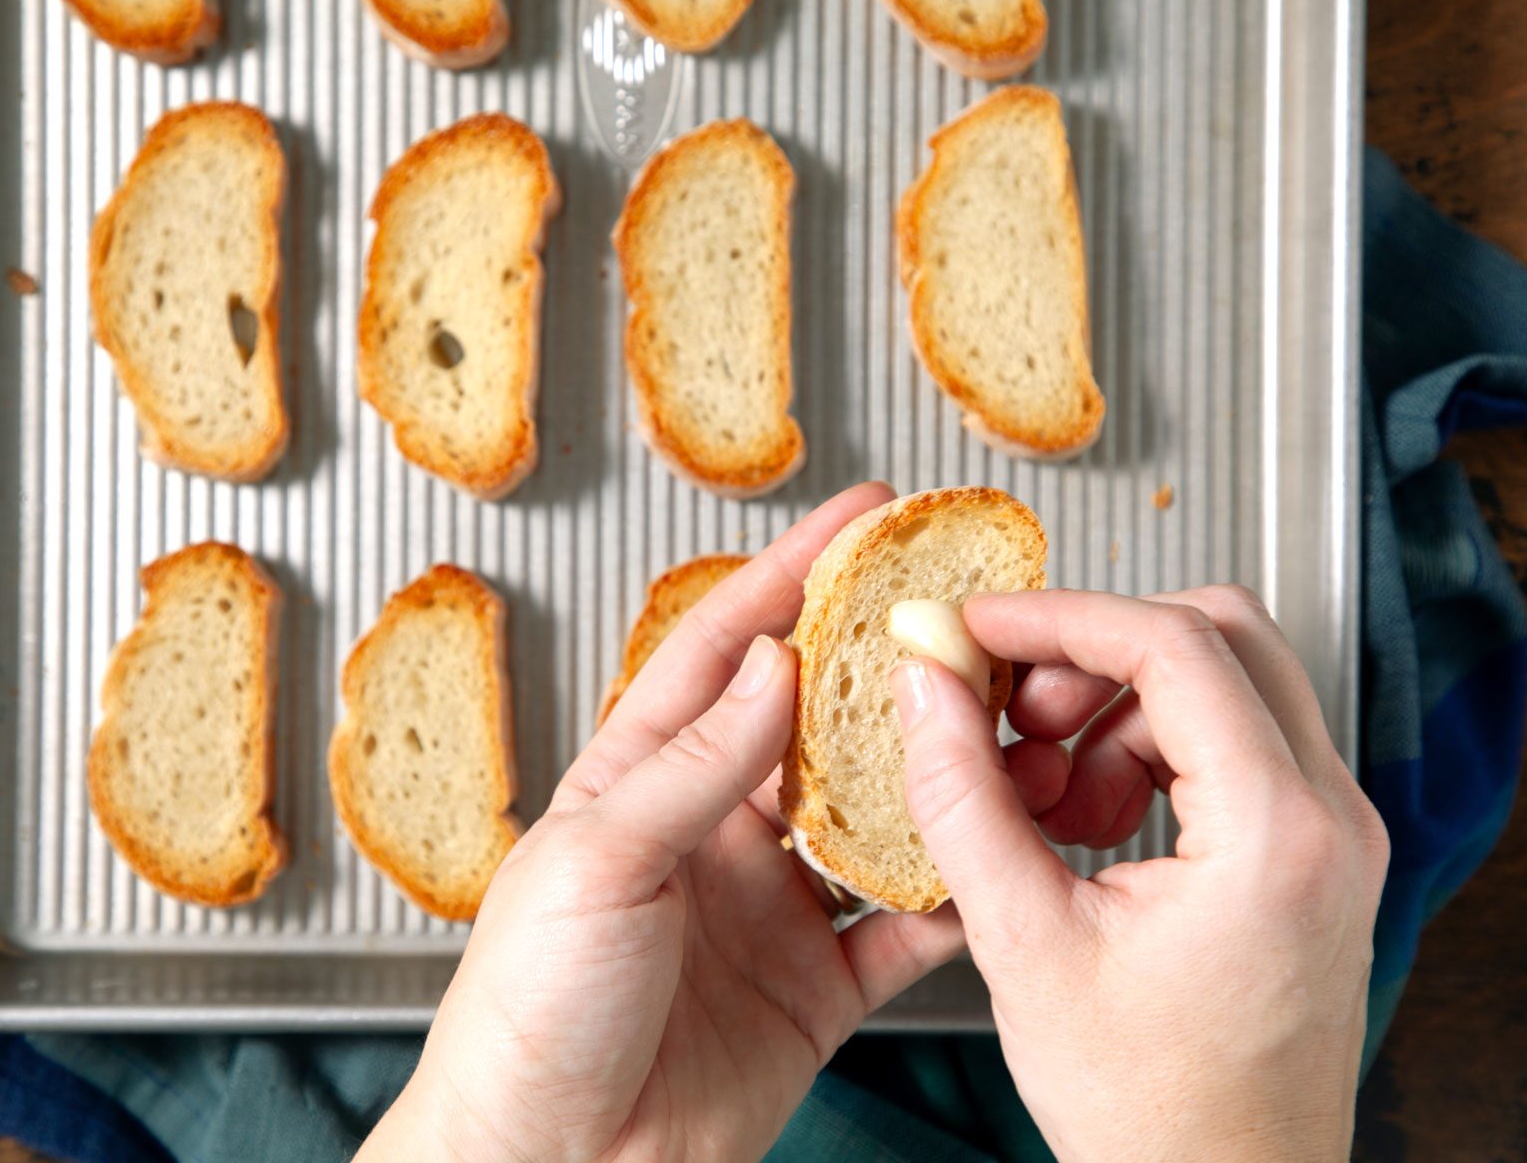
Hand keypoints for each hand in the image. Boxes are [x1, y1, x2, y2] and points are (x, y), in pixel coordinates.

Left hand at [361, 483, 970, 1161]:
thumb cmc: (526, 1013)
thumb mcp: (597, 863)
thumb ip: (695, 767)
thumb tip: (774, 665)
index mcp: (638, 781)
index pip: (725, 649)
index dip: (792, 573)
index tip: (862, 515)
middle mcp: (710, 834)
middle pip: (816, 722)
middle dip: (883, 664)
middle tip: (961, 610)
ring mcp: (768, 910)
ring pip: (873, 817)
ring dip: (933, 776)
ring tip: (1001, 725)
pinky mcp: (814, 991)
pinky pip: (901, 930)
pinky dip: (952, 897)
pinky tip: (994, 861)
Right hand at [892, 587, 1388, 1161]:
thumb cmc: (1149, 1107)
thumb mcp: (1024, 942)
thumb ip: (963, 796)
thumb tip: (924, 685)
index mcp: (1276, 833)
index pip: (1172, 646)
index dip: (1057, 618)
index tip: (974, 627)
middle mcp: (1330, 816)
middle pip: (1218, 636)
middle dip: (1093, 651)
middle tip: (1008, 704)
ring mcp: (1331, 832)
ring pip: (1225, 682)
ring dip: (1115, 706)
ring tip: (1040, 789)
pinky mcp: (1310, 853)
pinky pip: (1231, 743)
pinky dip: (1145, 750)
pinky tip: (1080, 821)